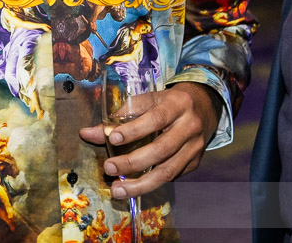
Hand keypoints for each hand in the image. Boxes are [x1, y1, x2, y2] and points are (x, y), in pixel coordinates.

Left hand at [77, 82, 219, 197]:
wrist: (205, 106)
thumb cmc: (169, 102)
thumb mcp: (148, 101)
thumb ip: (119, 117)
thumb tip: (86, 133)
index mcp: (177, 104)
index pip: (155, 119)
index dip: (134, 130)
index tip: (112, 139)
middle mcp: (190, 126)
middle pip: (161, 149)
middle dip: (132, 162)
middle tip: (109, 168)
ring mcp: (195, 147)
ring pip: (168, 171)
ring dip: (140, 184)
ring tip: (118, 189)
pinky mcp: (196, 162)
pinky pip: (172, 177)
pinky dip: (152, 183)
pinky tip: (135, 187)